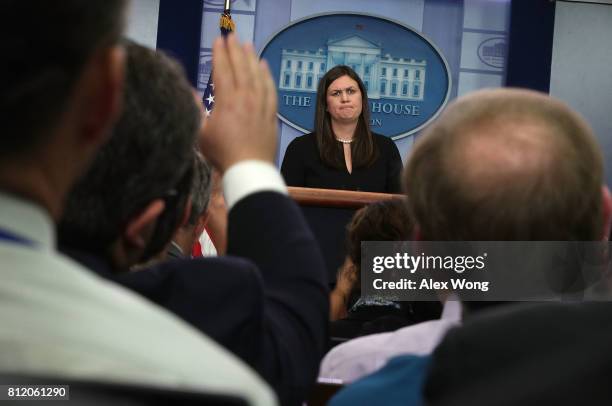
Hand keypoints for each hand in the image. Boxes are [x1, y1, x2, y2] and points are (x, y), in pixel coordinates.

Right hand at [199, 34, 277, 172]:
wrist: (249, 169)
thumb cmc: (222, 154)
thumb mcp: (200, 133)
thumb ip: (196, 110)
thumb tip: (191, 92)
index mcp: (227, 102)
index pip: (223, 71)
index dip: (220, 54)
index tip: (218, 41)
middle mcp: (246, 99)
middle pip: (241, 68)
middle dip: (235, 50)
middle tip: (232, 36)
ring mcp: (261, 106)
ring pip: (257, 76)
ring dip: (252, 58)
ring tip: (248, 45)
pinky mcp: (271, 115)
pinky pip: (270, 90)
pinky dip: (267, 76)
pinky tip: (264, 67)